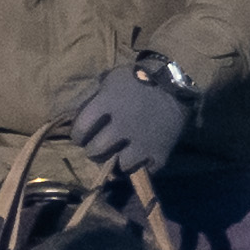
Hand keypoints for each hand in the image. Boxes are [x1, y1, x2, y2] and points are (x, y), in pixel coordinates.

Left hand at [70, 61, 193, 175]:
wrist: (175, 81)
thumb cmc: (138, 78)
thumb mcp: (110, 79)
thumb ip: (91, 96)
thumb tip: (73, 115)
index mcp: (107, 104)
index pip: (80, 131)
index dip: (77, 136)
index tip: (81, 136)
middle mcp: (122, 126)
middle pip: (95, 152)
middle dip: (94, 150)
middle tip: (99, 147)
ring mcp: (142, 142)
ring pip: (119, 166)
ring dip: (117, 162)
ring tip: (120, 155)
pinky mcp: (160, 153)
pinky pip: (144, 171)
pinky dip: (140, 167)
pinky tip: (139, 158)